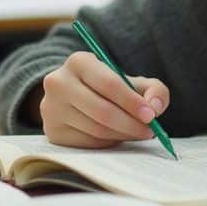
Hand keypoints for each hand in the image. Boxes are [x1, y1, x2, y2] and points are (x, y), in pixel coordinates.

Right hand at [36, 51, 170, 148]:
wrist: (75, 97)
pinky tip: (117, 136)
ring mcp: (51, 109)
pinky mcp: (52, 132)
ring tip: (137, 133)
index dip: (132, 102)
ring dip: (122, 135)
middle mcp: (58, 82)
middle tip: (149, 131)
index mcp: (78, 62)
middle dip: (131, 124)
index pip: (109, 84)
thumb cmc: (109, 89)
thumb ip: (154, 90)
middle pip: (102, 111)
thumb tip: (155, 107)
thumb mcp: (132, 82)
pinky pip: (88, 144)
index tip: (151, 116)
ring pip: (96, 129)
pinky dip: (108, 143)